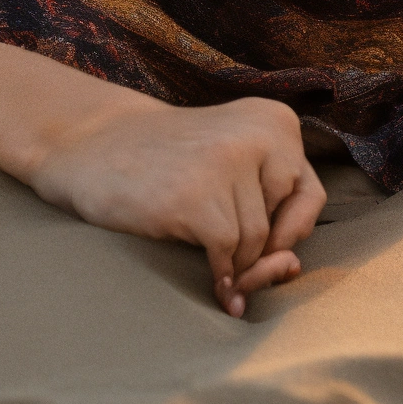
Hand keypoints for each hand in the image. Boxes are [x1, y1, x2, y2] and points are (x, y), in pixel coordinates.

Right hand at [29, 94, 324, 318]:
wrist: (91, 146)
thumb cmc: (169, 166)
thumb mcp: (231, 173)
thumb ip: (272, 219)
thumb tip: (291, 269)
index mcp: (274, 120)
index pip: (311, 196)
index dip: (288, 231)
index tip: (257, 241)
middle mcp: (257, 134)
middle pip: (283, 225)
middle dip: (259, 255)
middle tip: (231, 260)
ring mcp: (226, 162)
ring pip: (255, 244)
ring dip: (236, 268)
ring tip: (212, 262)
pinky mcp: (197, 196)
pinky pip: (228, 255)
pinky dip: (221, 277)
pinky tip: (212, 283)